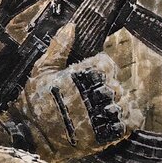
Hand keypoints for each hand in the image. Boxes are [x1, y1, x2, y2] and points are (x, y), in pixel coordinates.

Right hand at [11, 25, 141, 156]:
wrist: (30, 135)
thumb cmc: (34, 101)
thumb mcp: (41, 71)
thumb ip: (58, 48)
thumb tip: (71, 27)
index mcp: (81, 75)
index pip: (105, 64)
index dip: (99, 68)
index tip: (89, 75)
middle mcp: (94, 93)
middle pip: (116, 83)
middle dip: (107, 87)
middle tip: (92, 94)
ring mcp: (102, 115)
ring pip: (125, 101)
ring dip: (117, 103)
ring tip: (102, 107)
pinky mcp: (106, 134)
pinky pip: (131, 121)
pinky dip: (129, 118)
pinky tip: (116, 118)